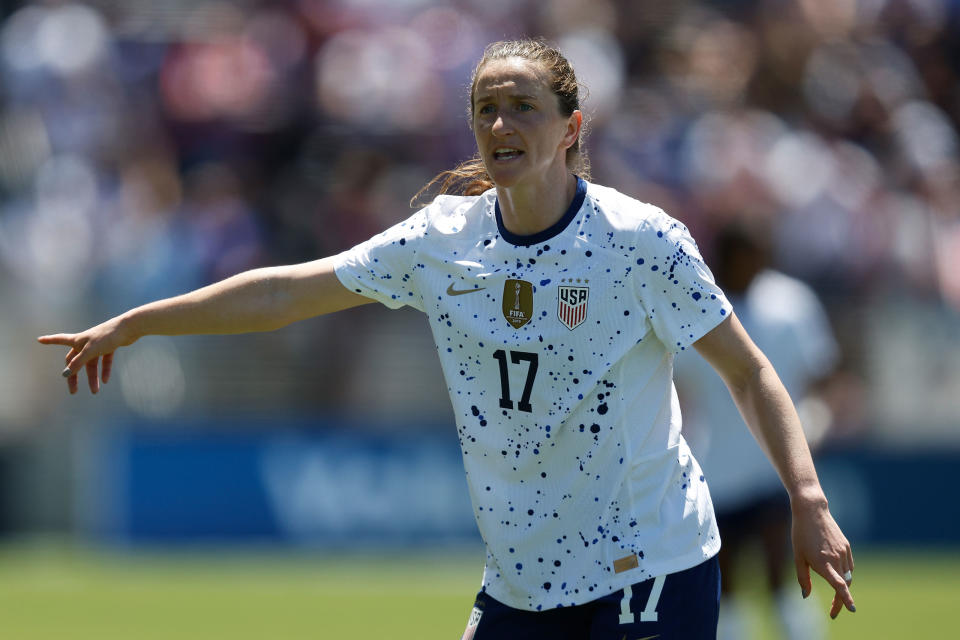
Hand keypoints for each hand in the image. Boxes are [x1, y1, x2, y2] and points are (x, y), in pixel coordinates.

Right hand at [37, 315, 135, 394]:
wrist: (129, 328)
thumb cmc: (108, 336)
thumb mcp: (90, 351)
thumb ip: (78, 363)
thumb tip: (65, 375)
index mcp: (78, 340)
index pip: (60, 340)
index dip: (50, 340)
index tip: (39, 340)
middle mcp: (86, 342)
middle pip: (75, 361)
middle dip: (74, 376)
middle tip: (73, 391)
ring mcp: (98, 344)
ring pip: (92, 364)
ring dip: (93, 377)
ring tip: (95, 391)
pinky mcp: (110, 346)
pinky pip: (104, 361)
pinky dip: (105, 370)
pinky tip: (106, 380)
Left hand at [791, 494, 855, 618]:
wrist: (812, 511)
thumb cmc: (800, 534)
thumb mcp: (797, 557)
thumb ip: (803, 578)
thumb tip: (806, 596)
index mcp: (823, 563)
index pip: (839, 585)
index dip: (845, 599)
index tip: (852, 609)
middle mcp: (836, 559)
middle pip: (844, 585)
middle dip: (840, 600)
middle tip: (833, 612)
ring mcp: (844, 552)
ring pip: (848, 576)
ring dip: (843, 587)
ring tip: (835, 595)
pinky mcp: (847, 546)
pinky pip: (849, 565)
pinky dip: (845, 573)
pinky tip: (837, 573)